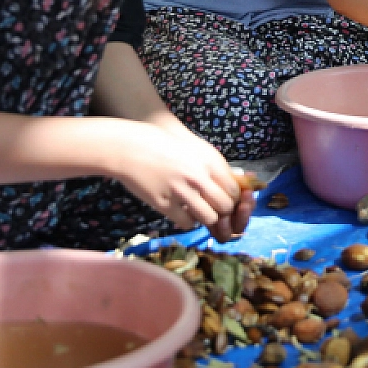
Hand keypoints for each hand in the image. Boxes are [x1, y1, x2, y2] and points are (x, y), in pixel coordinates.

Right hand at [111, 115, 246, 232]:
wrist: (130, 147)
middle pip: (225, 206)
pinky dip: (188, 221)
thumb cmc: (164, 145)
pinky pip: (187, 222)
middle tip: (214, 209)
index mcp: (208, 161)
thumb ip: (215, 166)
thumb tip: (237, 181)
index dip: (233, 199)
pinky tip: (183, 213)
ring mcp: (181, 191)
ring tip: (199, 211)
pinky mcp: (164, 203)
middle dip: (223, 211)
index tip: (225, 200)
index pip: (234, 190)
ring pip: (209, 218)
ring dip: (207, 218)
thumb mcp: (195, 149)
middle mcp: (197, 177)